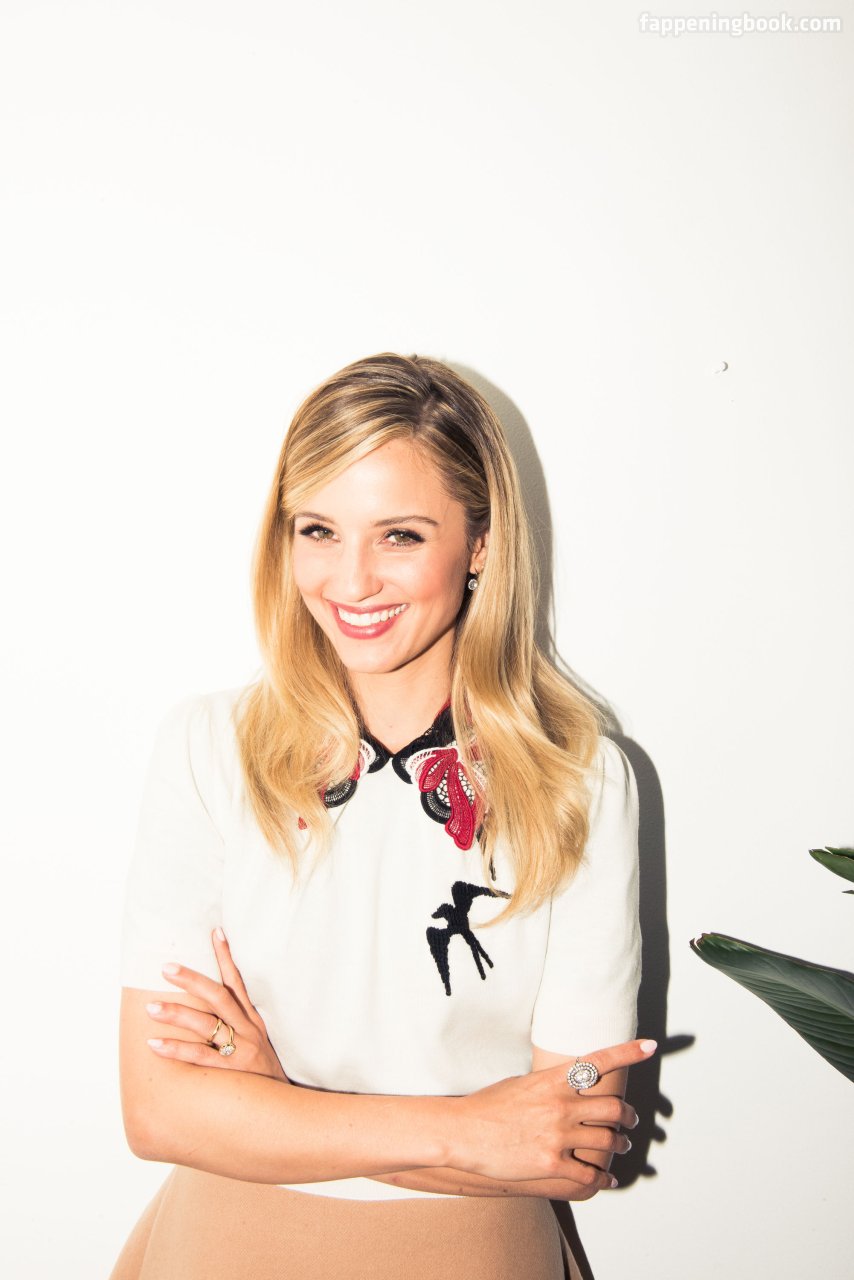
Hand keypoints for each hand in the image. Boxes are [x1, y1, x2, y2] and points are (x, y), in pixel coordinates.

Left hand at [146, 927, 288, 1081]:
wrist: (285, 1108)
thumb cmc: (263, 1073)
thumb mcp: (258, 1042)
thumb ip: (238, 1024)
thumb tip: (211, 1006)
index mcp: (253, 1019)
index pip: (238, 981)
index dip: (227, 956)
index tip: (215, 931)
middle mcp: (248, 1030)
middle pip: (219, 997)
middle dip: (192, 980)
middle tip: (166, 967)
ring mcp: (241, 1050)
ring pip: (207, 1025)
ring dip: (177, 1014)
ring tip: (151, 1007)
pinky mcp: (232, 1073)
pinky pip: (200, 1057)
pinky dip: (176, 1050)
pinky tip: (154, 1044)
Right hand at [447, 1039, 655, 1189]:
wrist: (464, 1132)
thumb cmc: (488, 1105)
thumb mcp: (521, 1083)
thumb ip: (550, 1084)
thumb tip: (568, 1084)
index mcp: (554, 1080)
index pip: (599, 1061)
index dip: (629, 1052)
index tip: (650, 1046)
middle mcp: (561, 1105)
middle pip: (613, 1107)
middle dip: (628, 1115)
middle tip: (631, 1119)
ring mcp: (558, 1135)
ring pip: (608, 1140)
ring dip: (620, 1144)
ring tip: (622, 1145)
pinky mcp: (552, 1163)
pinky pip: (591, 1172)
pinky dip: (604, 1177)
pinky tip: (607, 1178)